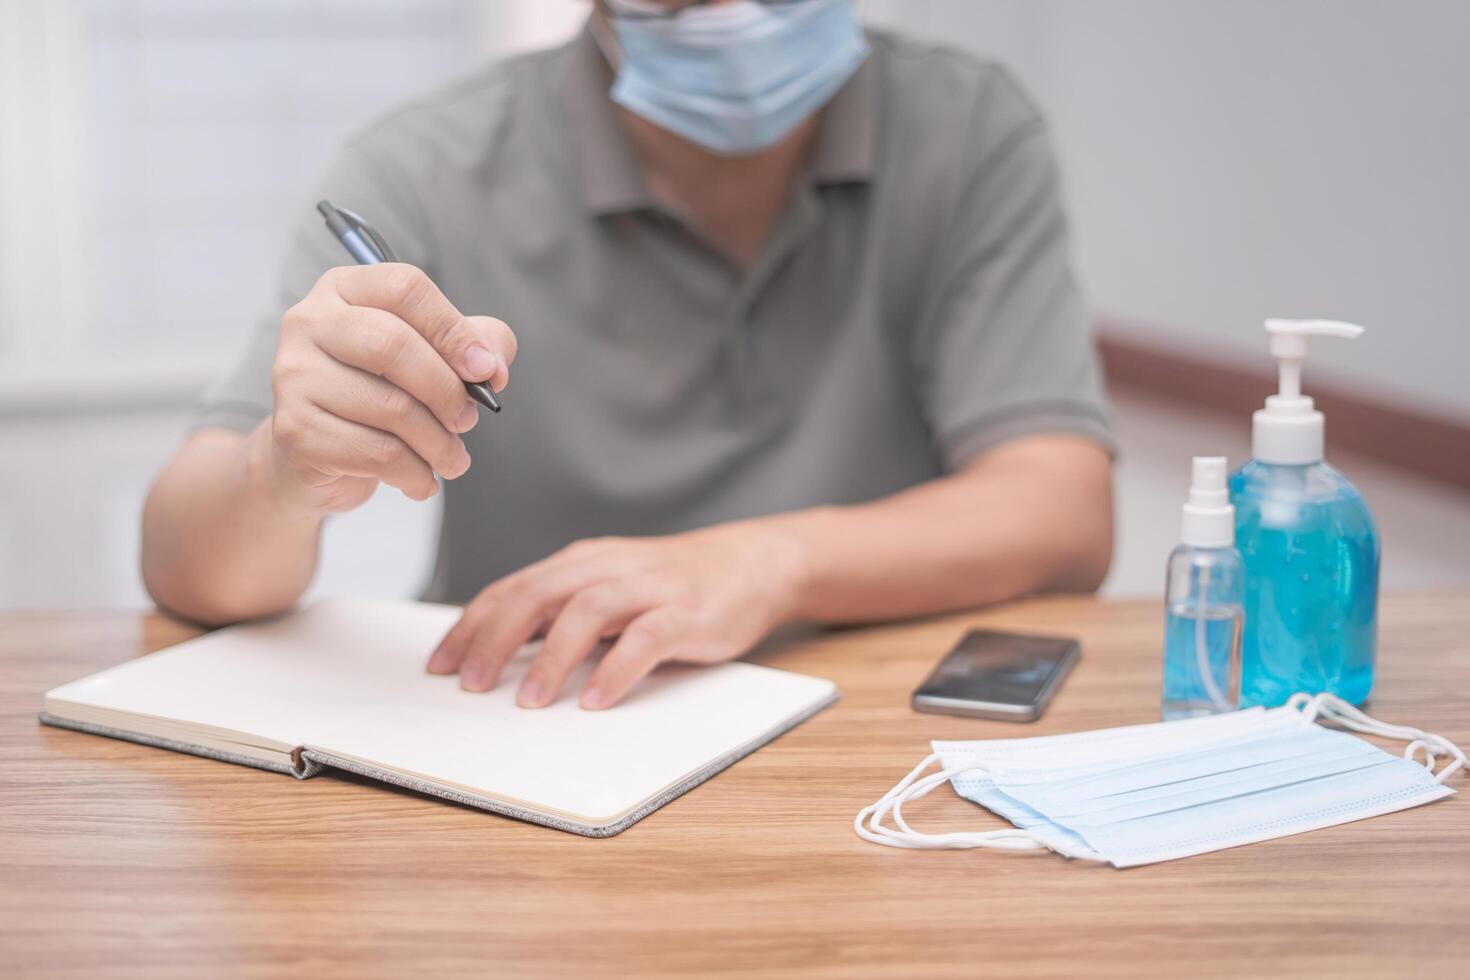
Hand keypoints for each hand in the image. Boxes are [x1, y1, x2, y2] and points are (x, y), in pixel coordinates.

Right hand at [253, 263, 516, 514]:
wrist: (316, 456)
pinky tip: (423, 479)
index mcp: (345, 289)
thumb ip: (475, 344)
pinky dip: (415, 473)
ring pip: (390, 407)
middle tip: (467, 420)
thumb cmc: (378, 394)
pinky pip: (376, 452)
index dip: (453, 330)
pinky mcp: (295, 429)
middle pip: (393, 344)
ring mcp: (295, 375)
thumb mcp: (432, 356)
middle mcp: (309, 322)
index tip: (485, 369)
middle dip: (446, 390)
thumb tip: (492, 365)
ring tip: (451, 457)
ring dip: (438, 443)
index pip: (405, 289)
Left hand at [426, 521, 808, 708]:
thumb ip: (565, 612)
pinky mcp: (687, 612)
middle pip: (538, 595)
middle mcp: (608, 567)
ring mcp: (649, 587)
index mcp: (582, 562)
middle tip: (469, 685)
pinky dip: (615, 670)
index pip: (513, 589)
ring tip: (528, 702)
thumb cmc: (675, 584)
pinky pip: (645, 638)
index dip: (472, 625)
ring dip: (550, 658)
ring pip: (586, 613)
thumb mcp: (612, 588)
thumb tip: (503, 653)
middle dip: (496, 640)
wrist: (754, 563)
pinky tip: (594, 700)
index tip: (440, 665)